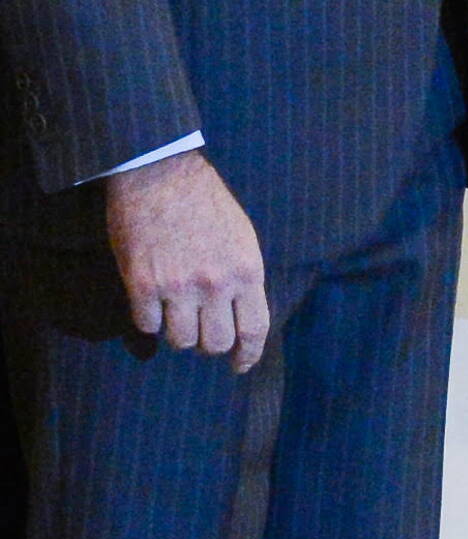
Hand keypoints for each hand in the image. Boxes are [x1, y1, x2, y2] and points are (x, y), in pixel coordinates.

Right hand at [104, 150, 269, 371]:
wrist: (158, 173)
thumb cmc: (204, 202)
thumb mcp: (241, 237)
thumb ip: (243, 277)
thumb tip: (241, 316)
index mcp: (246, 271)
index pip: (254, 330)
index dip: (247, 356)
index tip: (239, 365)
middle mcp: (215, 283)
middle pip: (216, 343)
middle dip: (209, 344)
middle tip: (201, 332)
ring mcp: (178, 285)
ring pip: (181, 341)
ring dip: (178, 332)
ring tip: (175, 312)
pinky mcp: (143, 284)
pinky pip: (147, 325)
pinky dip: (148, 319)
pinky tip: (150, 300)